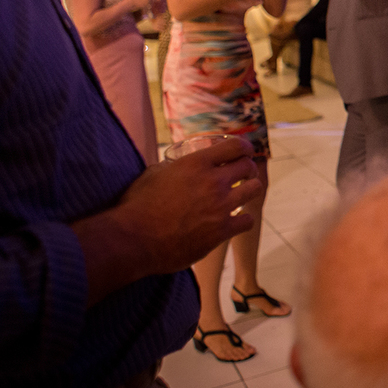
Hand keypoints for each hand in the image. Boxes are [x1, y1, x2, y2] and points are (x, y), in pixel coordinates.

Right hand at [114, 137, 261, 274]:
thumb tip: (177, 164)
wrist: (133, 240)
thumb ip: (172, 167)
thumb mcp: (154, 174)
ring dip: (249, 190)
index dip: (244, 147)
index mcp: (196, 163)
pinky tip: (236, 220)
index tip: (245, 152)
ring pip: (254, 189)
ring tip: (242, 194)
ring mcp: (219, 206)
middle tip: (243, 175)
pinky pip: (248, 220)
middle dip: (247, 169)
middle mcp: (213, 182)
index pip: (236, 146)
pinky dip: (243, 220)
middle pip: (248, 167)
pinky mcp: (221, 231)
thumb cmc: (137, 206)